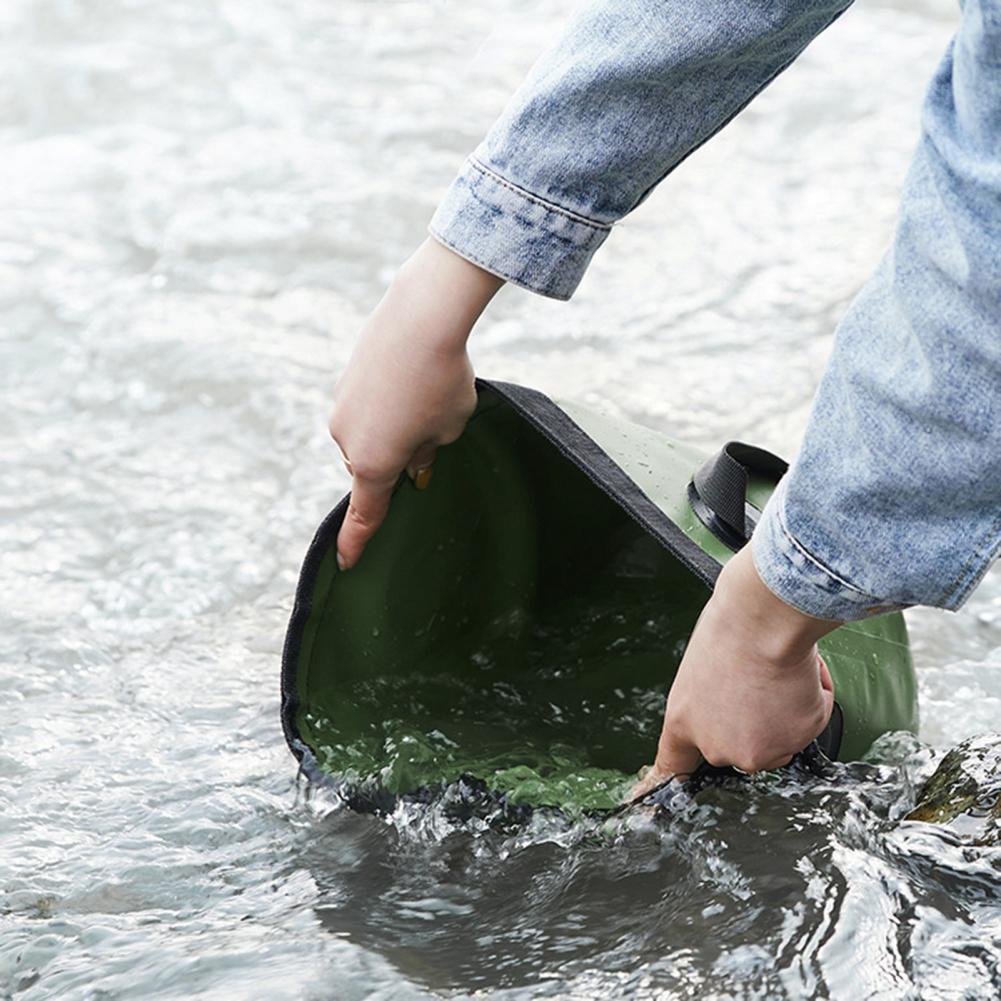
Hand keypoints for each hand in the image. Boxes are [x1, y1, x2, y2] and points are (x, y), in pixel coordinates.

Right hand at [329, 237, 503, 569]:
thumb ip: (428, 452)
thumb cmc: (443, 381)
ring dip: (394, 427)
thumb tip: (413, 460)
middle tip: (434, 431)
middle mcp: (348, 440)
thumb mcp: (449, 427)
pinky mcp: (345, 379)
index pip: (366, 514)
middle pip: (373, 466)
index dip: (357, 541)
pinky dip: (387, 401)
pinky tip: (411, 375)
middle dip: (398, 459)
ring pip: (370, 433)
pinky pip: (368, 405)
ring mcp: (342, 407)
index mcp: (375, 465)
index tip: (346, 564)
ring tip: (427, 394)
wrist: (421, 316)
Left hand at [631, 545, 839, 798]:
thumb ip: (712, 699)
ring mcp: (757, 750)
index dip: (662, 784)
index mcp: (684, 722)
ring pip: (779, 736)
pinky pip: (811, 719)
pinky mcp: (794, 742)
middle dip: (755, 721)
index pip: (671, 765)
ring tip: (777, 669)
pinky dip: (814, 695)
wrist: (765, 619)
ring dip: (787, 710)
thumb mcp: (703, 667)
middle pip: (740, 746)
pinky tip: (799, 671)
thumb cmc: (731, 627)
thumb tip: (736, 702)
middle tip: (758, 680)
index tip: (643, 802)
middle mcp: (717, 746)